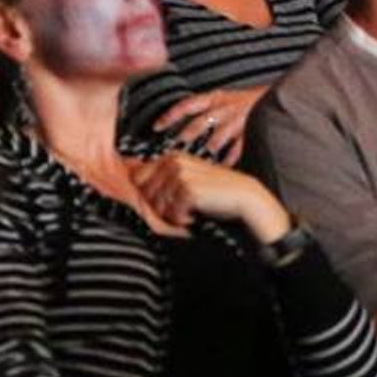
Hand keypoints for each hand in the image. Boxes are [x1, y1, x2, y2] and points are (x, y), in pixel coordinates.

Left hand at [129, 152, 292, 242]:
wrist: (243, 197)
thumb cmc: (215, 192)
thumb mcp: (187, 179)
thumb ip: (162, 179)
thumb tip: (134, 180)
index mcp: (171, 156)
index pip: (138, 178)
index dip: (149, 195)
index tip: (169, 199)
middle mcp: (173, 162)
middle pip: (145, 195)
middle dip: (161, 207)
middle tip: (183, 206)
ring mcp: (179, 174)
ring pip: (157, 206)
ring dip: (173, 215)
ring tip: (192, 208)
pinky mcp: (187, 189)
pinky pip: (171, 214)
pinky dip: (183, 220)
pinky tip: (196, 213)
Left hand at [153, 86, 266, 160]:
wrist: (275, 98)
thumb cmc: (241, 103)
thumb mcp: (221, 98)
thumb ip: (201, 109)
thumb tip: (175, 122)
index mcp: (214, 98)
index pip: (187, 104)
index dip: (170, 115)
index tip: (156, 127)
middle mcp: (224, 108)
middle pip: (200, 123)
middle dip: (186, 136)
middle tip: (174, 149)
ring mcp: (237, 121)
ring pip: (218, 138)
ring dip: (207, 150)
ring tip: (197, 163)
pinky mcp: (250, 133)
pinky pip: (236, 150)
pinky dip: (227, 161)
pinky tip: (220, 168)